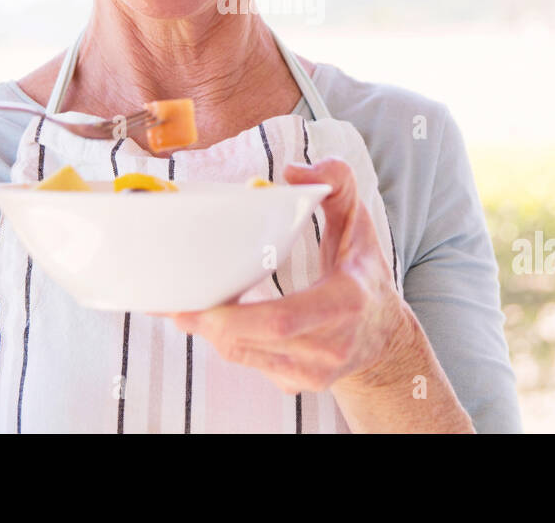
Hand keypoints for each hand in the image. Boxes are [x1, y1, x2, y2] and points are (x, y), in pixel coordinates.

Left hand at [161, 156, 416, 394]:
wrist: (383, 338)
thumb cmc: (363, 274)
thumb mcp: (359, 223)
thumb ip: (336, 184)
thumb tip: (293, 171)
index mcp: (346, 302)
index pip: (287, 319)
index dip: (240, 317)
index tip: (205, 303)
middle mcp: (330, 345)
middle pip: (252, 340)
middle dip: (206, 323)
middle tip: (170, 302)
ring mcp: (310, 371)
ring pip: (242, 353)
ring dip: (206, 330)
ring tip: (176, 305)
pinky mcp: (293, 383)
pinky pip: (247, 361)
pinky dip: (222, 338)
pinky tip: (207, 318)